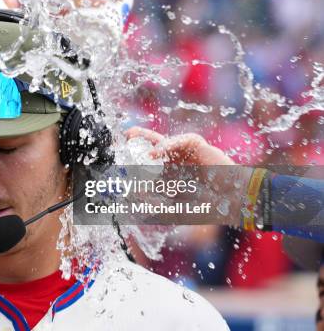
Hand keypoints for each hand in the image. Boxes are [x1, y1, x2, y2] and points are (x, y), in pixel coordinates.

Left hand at [124, 127, 246, 225]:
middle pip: (151, 148)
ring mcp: (186, 153)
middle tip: (121, 139)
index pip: (146, 166)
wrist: (233, 202)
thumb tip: (128, 197)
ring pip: (162, 141)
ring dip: (147, 140)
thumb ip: (151, 205)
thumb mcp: (172, 209)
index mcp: (168, 176)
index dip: (131, 162)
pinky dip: (165, 146)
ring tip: (131, 141)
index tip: (116, 163)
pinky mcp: (198, 146)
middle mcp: (175, 162)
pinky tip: (154, 154)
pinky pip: (179, 141)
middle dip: (136, 143)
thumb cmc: (206, 208)